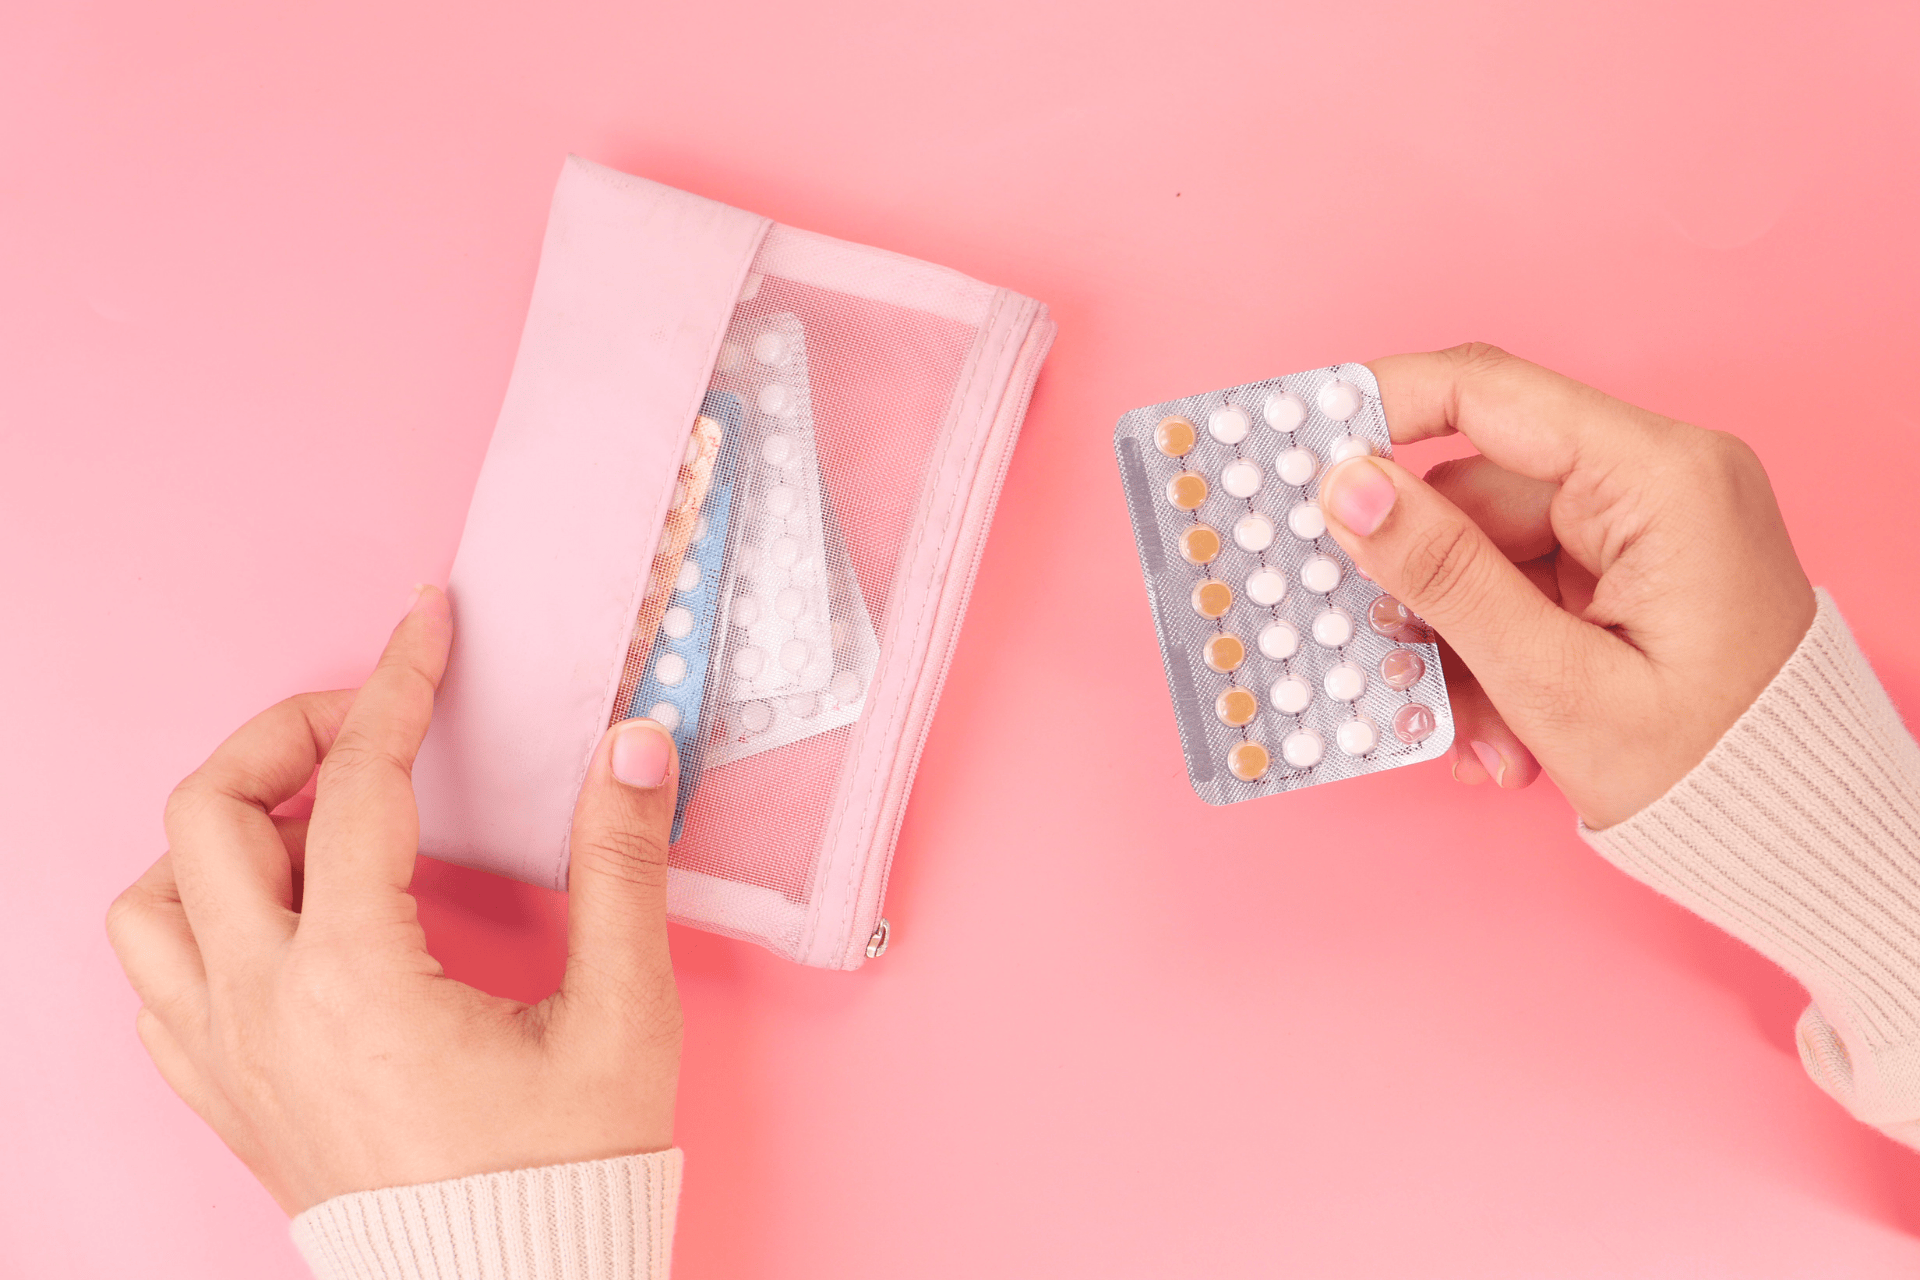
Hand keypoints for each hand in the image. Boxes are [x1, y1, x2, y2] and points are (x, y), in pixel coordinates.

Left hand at [106, 586, 683, 1212]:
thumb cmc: (562, 1173)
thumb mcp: (620, 1017)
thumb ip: (623, 869)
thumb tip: (632, 746)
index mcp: (356, 977)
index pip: (360, 783)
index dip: (400, 682)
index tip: (428, 624)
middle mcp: (263, 1008)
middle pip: (206, 814)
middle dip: (284, 735)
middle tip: (369, 722)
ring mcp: (227, 1057)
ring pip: (150, 898)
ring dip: (221, 832)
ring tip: (314, 819)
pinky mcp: (226, 1098)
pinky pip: (156, 982)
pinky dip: (196, 918)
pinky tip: (274, 915)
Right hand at [1319, 344, 1815, 829]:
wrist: (1807, 839)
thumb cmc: (1718, 776)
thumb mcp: (1557, 683)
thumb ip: (1446, 577)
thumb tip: (1346, 488)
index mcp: (1659, 479)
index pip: (1487, 394)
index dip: (1377, 409)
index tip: (1292, 448)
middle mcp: (1656, 479)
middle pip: (1474, 490)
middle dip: (1422, 587)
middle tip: (1377, 657)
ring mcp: (1644, 524)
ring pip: (1487, 550)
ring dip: (1458, 643)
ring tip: (1476, 734)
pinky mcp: (1632, 567)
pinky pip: (1523, 587)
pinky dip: (1495, 655)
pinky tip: (1502, 731)